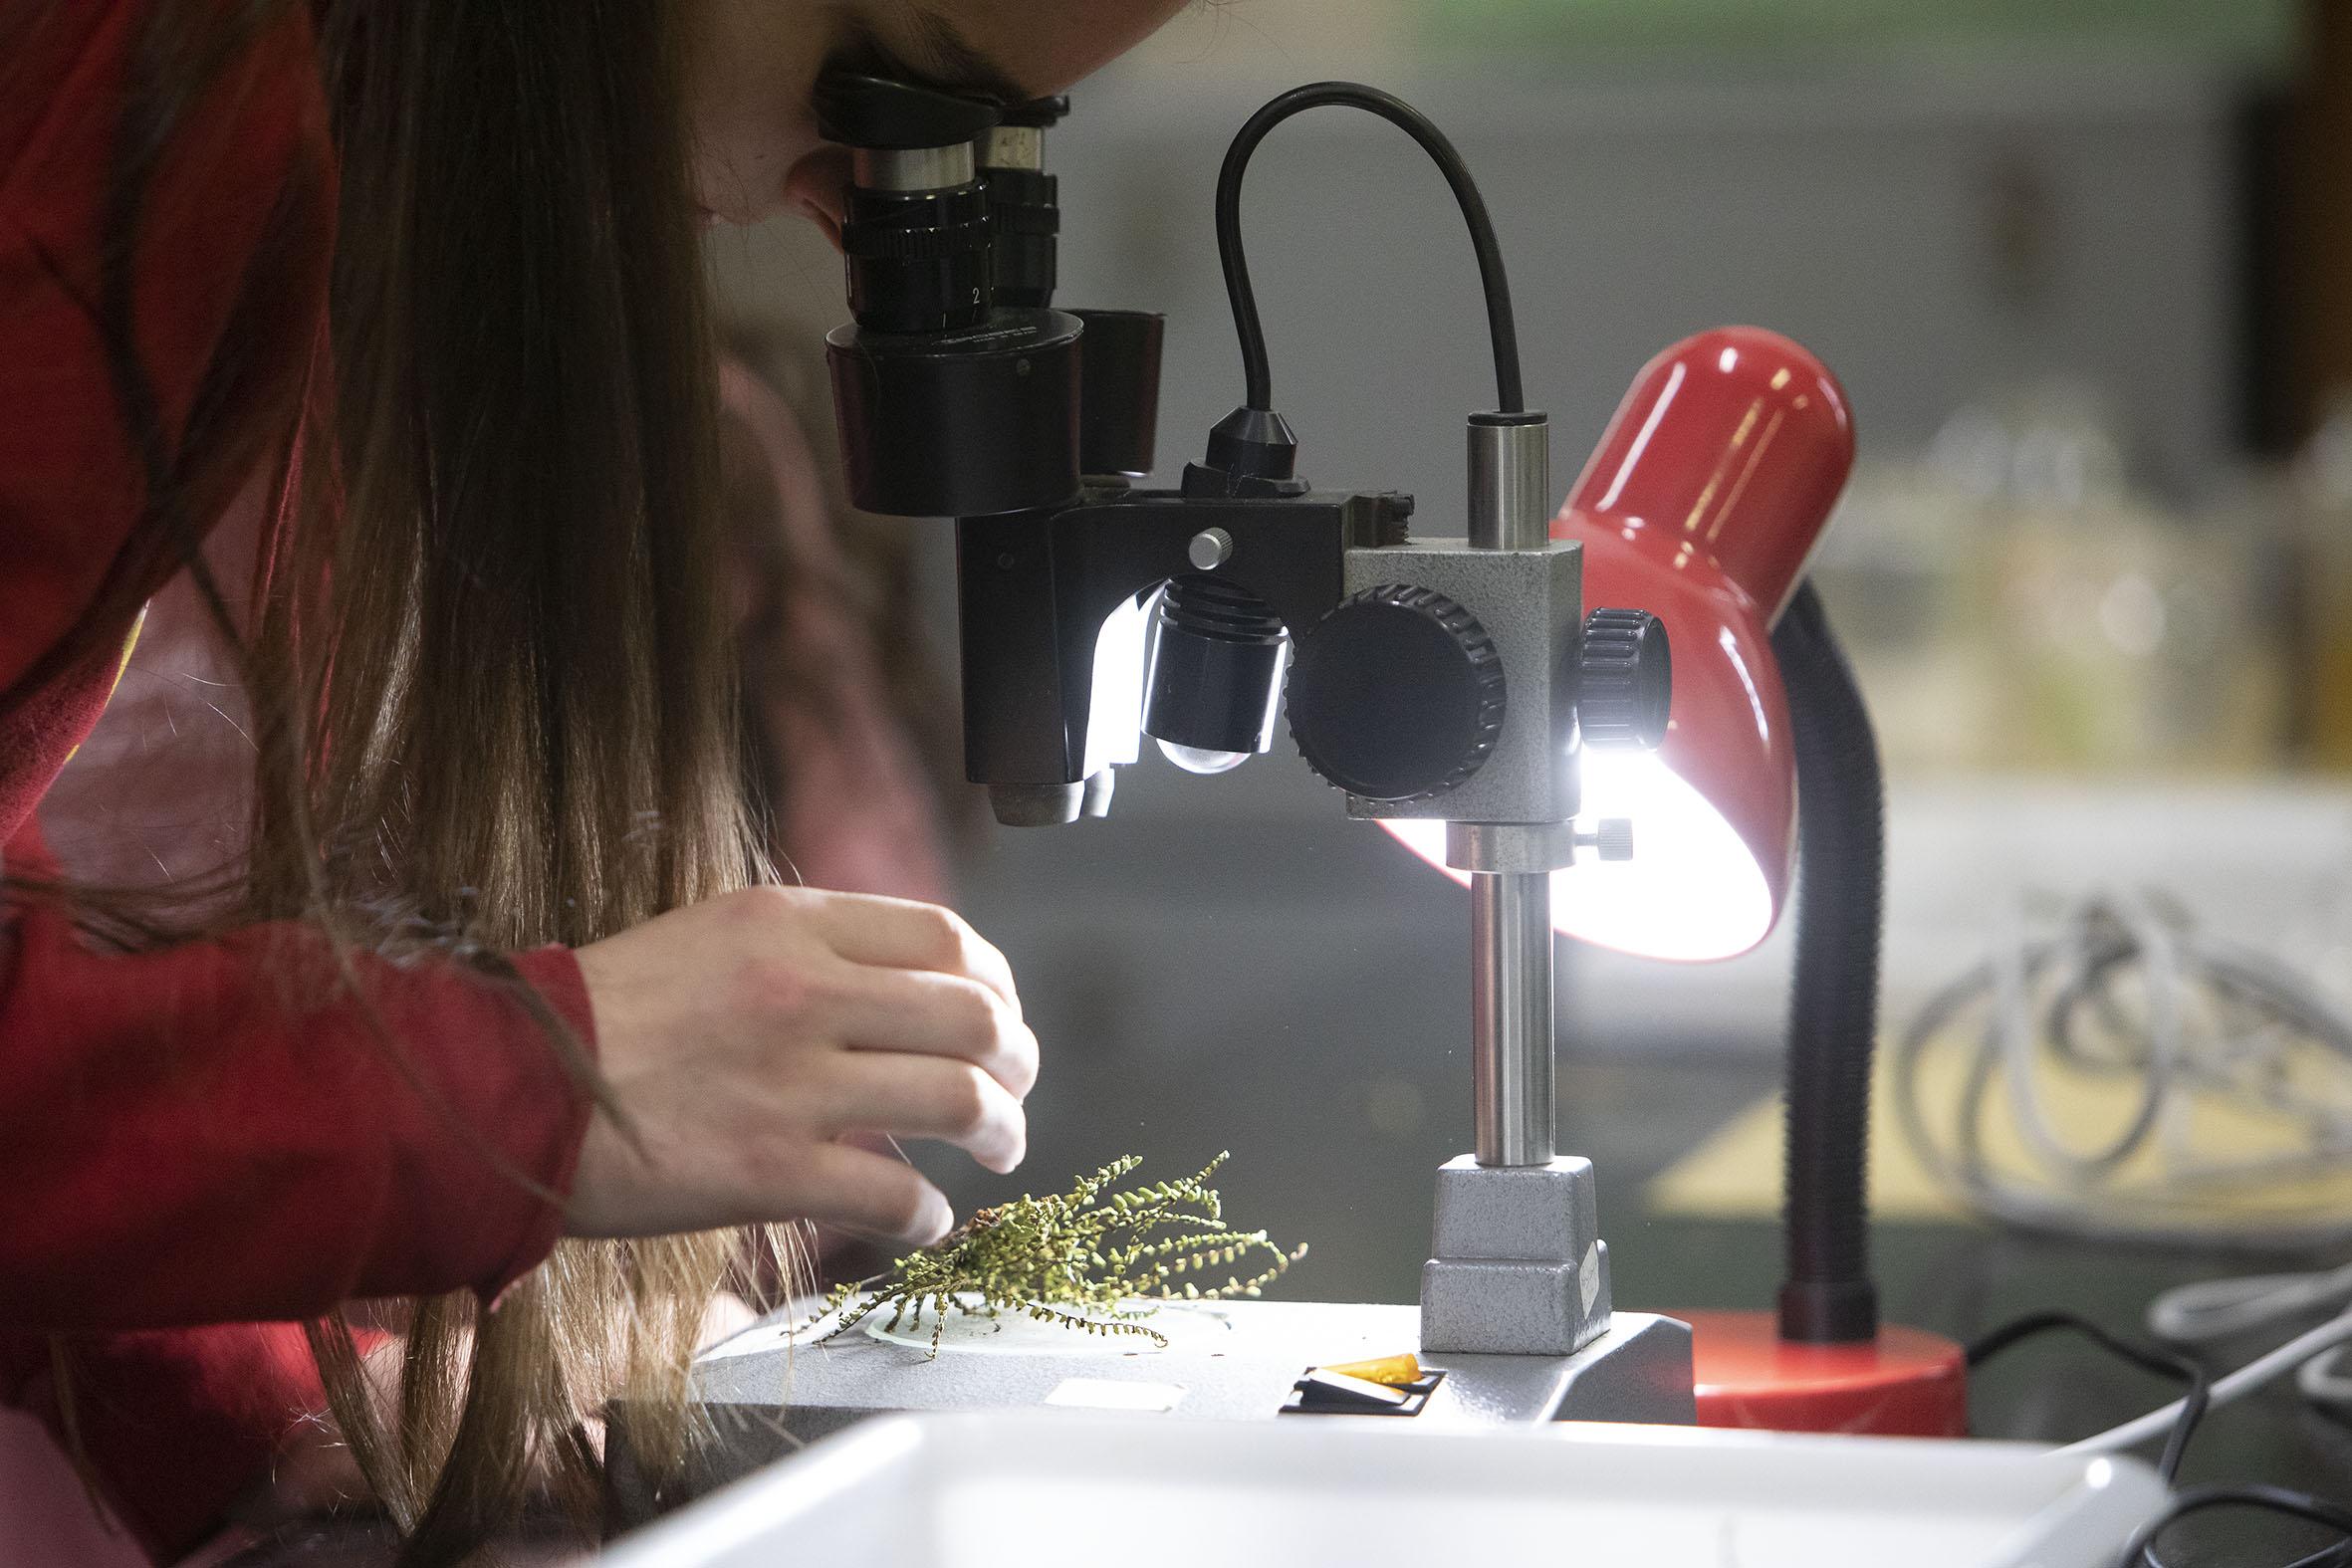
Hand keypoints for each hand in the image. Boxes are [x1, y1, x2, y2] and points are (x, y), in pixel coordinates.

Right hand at [567, 887, 1036, 1246]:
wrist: (504, 1084)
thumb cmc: (596, 1016)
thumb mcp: (709, 935)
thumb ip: (806, 948)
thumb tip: (893, 985)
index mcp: (791, 925)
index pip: (948, 939)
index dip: (998, 983)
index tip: (1002, 1014)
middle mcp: (806, 992)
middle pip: (975, 1017)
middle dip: (1019, 1059)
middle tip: (1018, 1088)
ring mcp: (793, 1083)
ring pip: (958, 1100)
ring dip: (1001, 1131)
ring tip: (1001, 1149)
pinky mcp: (770, 1170)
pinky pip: (894, 1195)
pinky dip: (928, 1214)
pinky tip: (925, 1220)